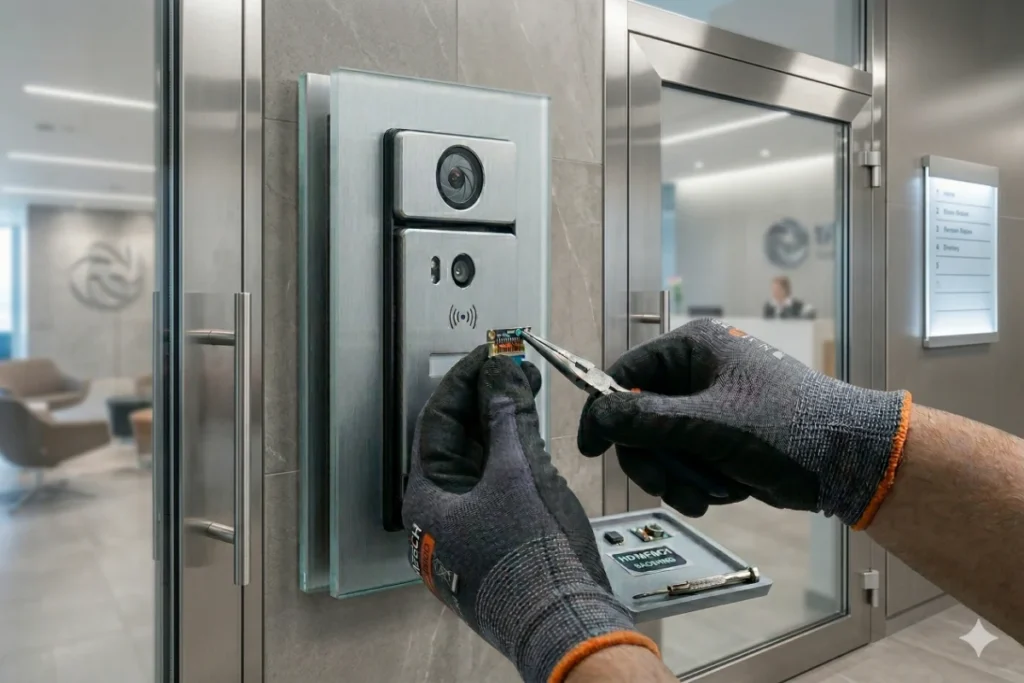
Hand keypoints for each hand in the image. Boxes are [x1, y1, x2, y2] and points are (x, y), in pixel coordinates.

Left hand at [402, 346, 658, 682]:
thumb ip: (507, 417)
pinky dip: (514, 451)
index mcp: (427, 498)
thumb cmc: (532, 560)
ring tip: (528, 386)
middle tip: (514, 364)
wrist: (565, 624)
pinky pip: (498, 482)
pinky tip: (533, 430)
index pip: (438, 421)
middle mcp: (440, 513)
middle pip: (458, 439)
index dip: (465, 380)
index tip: (489, 351)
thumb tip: (499, 370)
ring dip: (503, 420)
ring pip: (480, 459)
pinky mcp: (497, 536)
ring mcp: (468, 526)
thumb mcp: (518, 474)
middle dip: (486, 397)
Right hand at [577, 319, 911, 528]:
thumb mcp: (706, 425)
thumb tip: (594, 417)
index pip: (625, 374)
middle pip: (640, 417)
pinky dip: (699, 480)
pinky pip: (687, 459)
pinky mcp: (724, 435)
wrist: (851, 461)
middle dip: (654, 459)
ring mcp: (711, 404)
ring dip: (678, 476)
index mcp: (693, 348)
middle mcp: (698, 370)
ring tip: (707, 495)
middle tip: (668, 488)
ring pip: (662, 445)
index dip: (605, 412)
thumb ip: (644, 420)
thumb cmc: (784, 429)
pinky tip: (726, 490)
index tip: (592, 450)